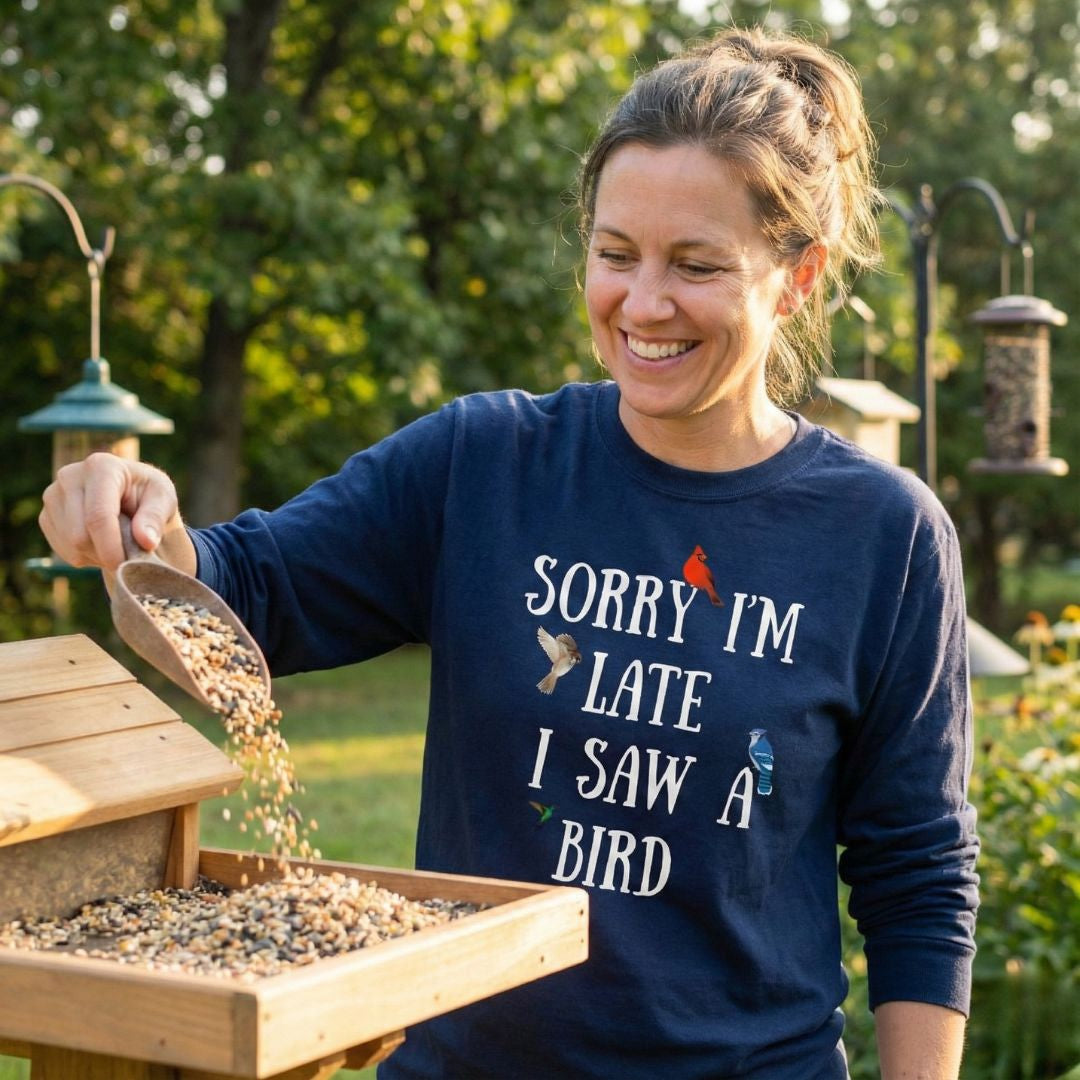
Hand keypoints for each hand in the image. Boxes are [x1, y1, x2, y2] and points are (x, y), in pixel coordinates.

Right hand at [39, 453, 184, 571]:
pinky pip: (63, 550)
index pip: (98, 515)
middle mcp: (70, 476)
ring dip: (98, 555)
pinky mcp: (46, 515)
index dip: (110, 546)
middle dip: (107, 553)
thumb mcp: (164, 499)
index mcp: (101, 466)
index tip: (124, 565)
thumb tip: (145, 540)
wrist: (129, 497)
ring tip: (117, 542)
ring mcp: (53, 496)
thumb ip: (156, 517)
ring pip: (71, 546)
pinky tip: (101, 542)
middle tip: (129, 552)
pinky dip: (85, 555)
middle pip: (79, 535)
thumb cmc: (149, 495)